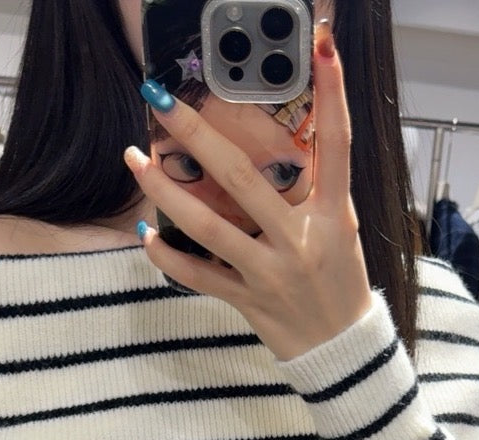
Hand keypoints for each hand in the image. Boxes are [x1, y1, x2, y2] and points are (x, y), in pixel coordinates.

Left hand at [124, 20, 373, 361]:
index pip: (337, 144)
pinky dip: (169, 257)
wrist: (342, 353)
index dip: (334, 94)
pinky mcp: (250, 301)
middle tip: (163, 99)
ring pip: (209, 227)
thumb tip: (289, 142)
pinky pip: (200, 276)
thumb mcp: (343, 232)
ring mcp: (271, 273)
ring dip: (165, 191)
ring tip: (135, 158)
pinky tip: (147, 233)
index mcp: (335, 216)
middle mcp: (301, 240)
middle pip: (243, 179)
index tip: (323, 45)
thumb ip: (318, 190)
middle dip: (198, 134)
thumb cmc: (340, 285)